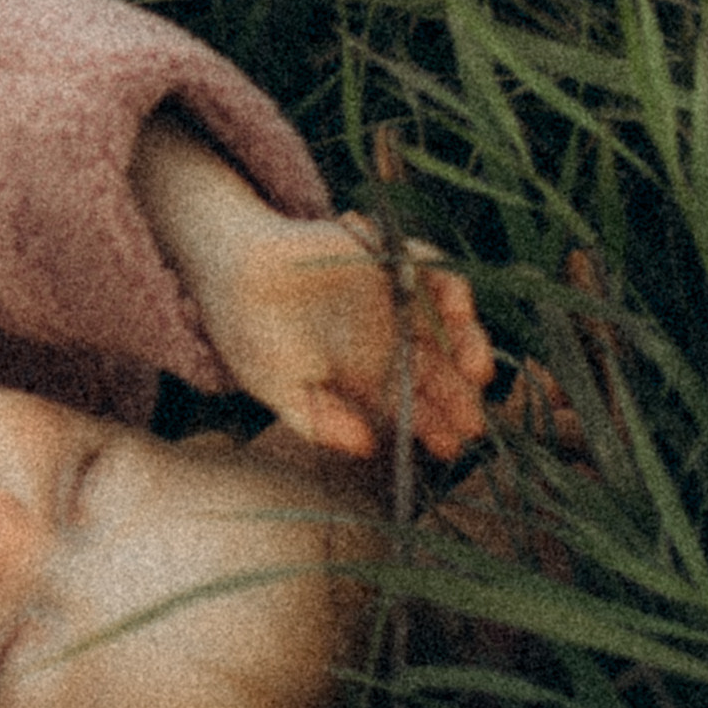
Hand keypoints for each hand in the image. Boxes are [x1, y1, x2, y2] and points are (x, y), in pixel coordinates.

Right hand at [129, 116, 493, 461]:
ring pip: (445, 325)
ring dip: (467, 345)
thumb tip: (365, 447)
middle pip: (439, 371)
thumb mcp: (278, 390)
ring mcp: (392, 299)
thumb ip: (319, 420)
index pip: (411, 406)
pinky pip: (433, 272)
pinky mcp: (389, 261)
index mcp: (365, 376)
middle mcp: (388, 340)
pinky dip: (451, 290)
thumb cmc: (250, 335)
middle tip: (474, 422)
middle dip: (459, 398)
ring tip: (477, 372)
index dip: (434, 426)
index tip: (450, 447)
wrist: (230, 270)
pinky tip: (458, 314)